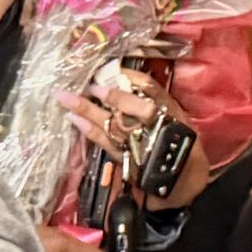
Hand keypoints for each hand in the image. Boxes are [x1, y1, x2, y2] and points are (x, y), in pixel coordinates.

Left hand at [56, 76, 213, 207]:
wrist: (185, 180)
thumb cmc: (179, 143)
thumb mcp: (177, 118)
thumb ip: (156, 99)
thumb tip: (124, 75)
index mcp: (170, 111)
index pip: (152, 90)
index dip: (133, 80)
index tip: (116, 70)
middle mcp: (156, 127)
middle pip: (131, 108)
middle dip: (111, 97)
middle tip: (89, 86)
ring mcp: (139, 145)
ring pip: (113, 125)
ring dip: (88, 111)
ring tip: (66, 99)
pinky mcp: (127, 160)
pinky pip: (106, 143)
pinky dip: (89, 131)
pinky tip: (75, 120)